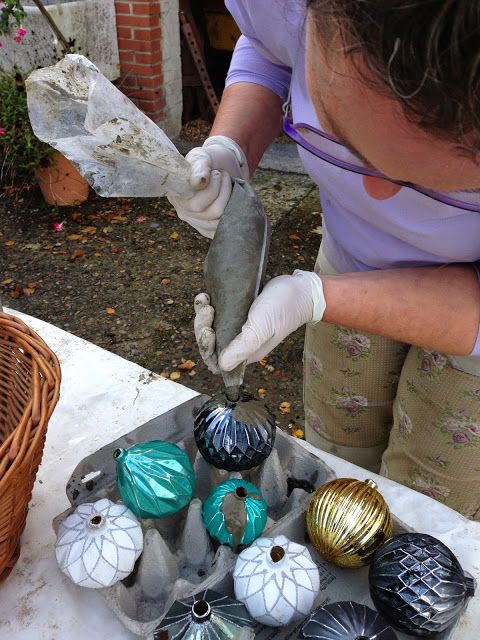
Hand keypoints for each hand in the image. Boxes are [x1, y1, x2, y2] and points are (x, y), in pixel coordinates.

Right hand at [168, 136, 248, 238]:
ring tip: (228, 184)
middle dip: (224, 192)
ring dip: (230, 199)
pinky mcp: (210, 229)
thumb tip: (198, 182)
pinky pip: (224, 229)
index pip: (195, 204)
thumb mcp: (203, 156)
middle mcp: (184, 212)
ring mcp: (197, 223)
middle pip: (211, 213)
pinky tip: (231, 199)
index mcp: (177, 196)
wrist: (224, 166)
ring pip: (221, 220)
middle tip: (224, 176)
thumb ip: (200, 166)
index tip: (216, 173)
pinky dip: (233, 213)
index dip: (211, 190)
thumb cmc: (210, 160)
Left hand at [194, 270, 325, 372]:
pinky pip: (218, 314)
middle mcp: (240, 342)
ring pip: (212, 327)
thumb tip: (221, 365)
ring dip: (203, 316)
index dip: (206, 348)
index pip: (216, 360)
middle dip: (202, 329)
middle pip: (211, 343)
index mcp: (246, 352)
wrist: (300, 289)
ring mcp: (239, 327)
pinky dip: (209, 306)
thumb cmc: (282, 308)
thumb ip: (243, 347)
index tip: (208, 330)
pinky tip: (208, 295)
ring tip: (205, 300)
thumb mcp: (261, 328)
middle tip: (207, 310)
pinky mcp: (238, 312)